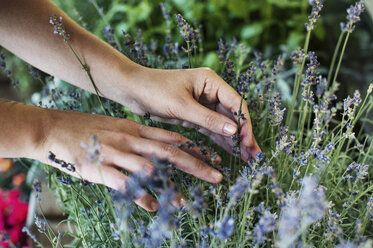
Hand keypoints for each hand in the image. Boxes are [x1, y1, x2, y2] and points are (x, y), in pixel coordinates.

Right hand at [36, 109, 222, 211]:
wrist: (53, 128)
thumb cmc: (88, 128)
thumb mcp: (117, 126)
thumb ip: (139, 136)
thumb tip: (160, 147)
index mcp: (135, 128)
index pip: (172, 137)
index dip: (195, 147)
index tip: (215, 156)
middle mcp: (129, 139)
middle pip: (169, 152)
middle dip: (196, 165)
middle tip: (217, 177)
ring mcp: (114, 153)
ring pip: (149, 169)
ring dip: (169, 186)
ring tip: (185, 202)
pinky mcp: (98, 168)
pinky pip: (123, 184)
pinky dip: (138, 196)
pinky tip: (151, 207)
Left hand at [120, 67, 261, 160]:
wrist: (131, 90)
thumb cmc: (155, 90)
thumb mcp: (182, 106)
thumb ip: (208, 119)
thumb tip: (235, 131)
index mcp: (211, 81)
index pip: (235, 103)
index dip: (244, 124)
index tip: (248, 143)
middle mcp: (210, 91)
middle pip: (232, 115)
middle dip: (243, 135)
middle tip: (253, 156)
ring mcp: (203, 103)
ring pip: (223, 124)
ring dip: (233, 140)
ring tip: (245, 158)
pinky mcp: (194, 114)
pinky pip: (210, 128)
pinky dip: (219, 140)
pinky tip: (229, 152)